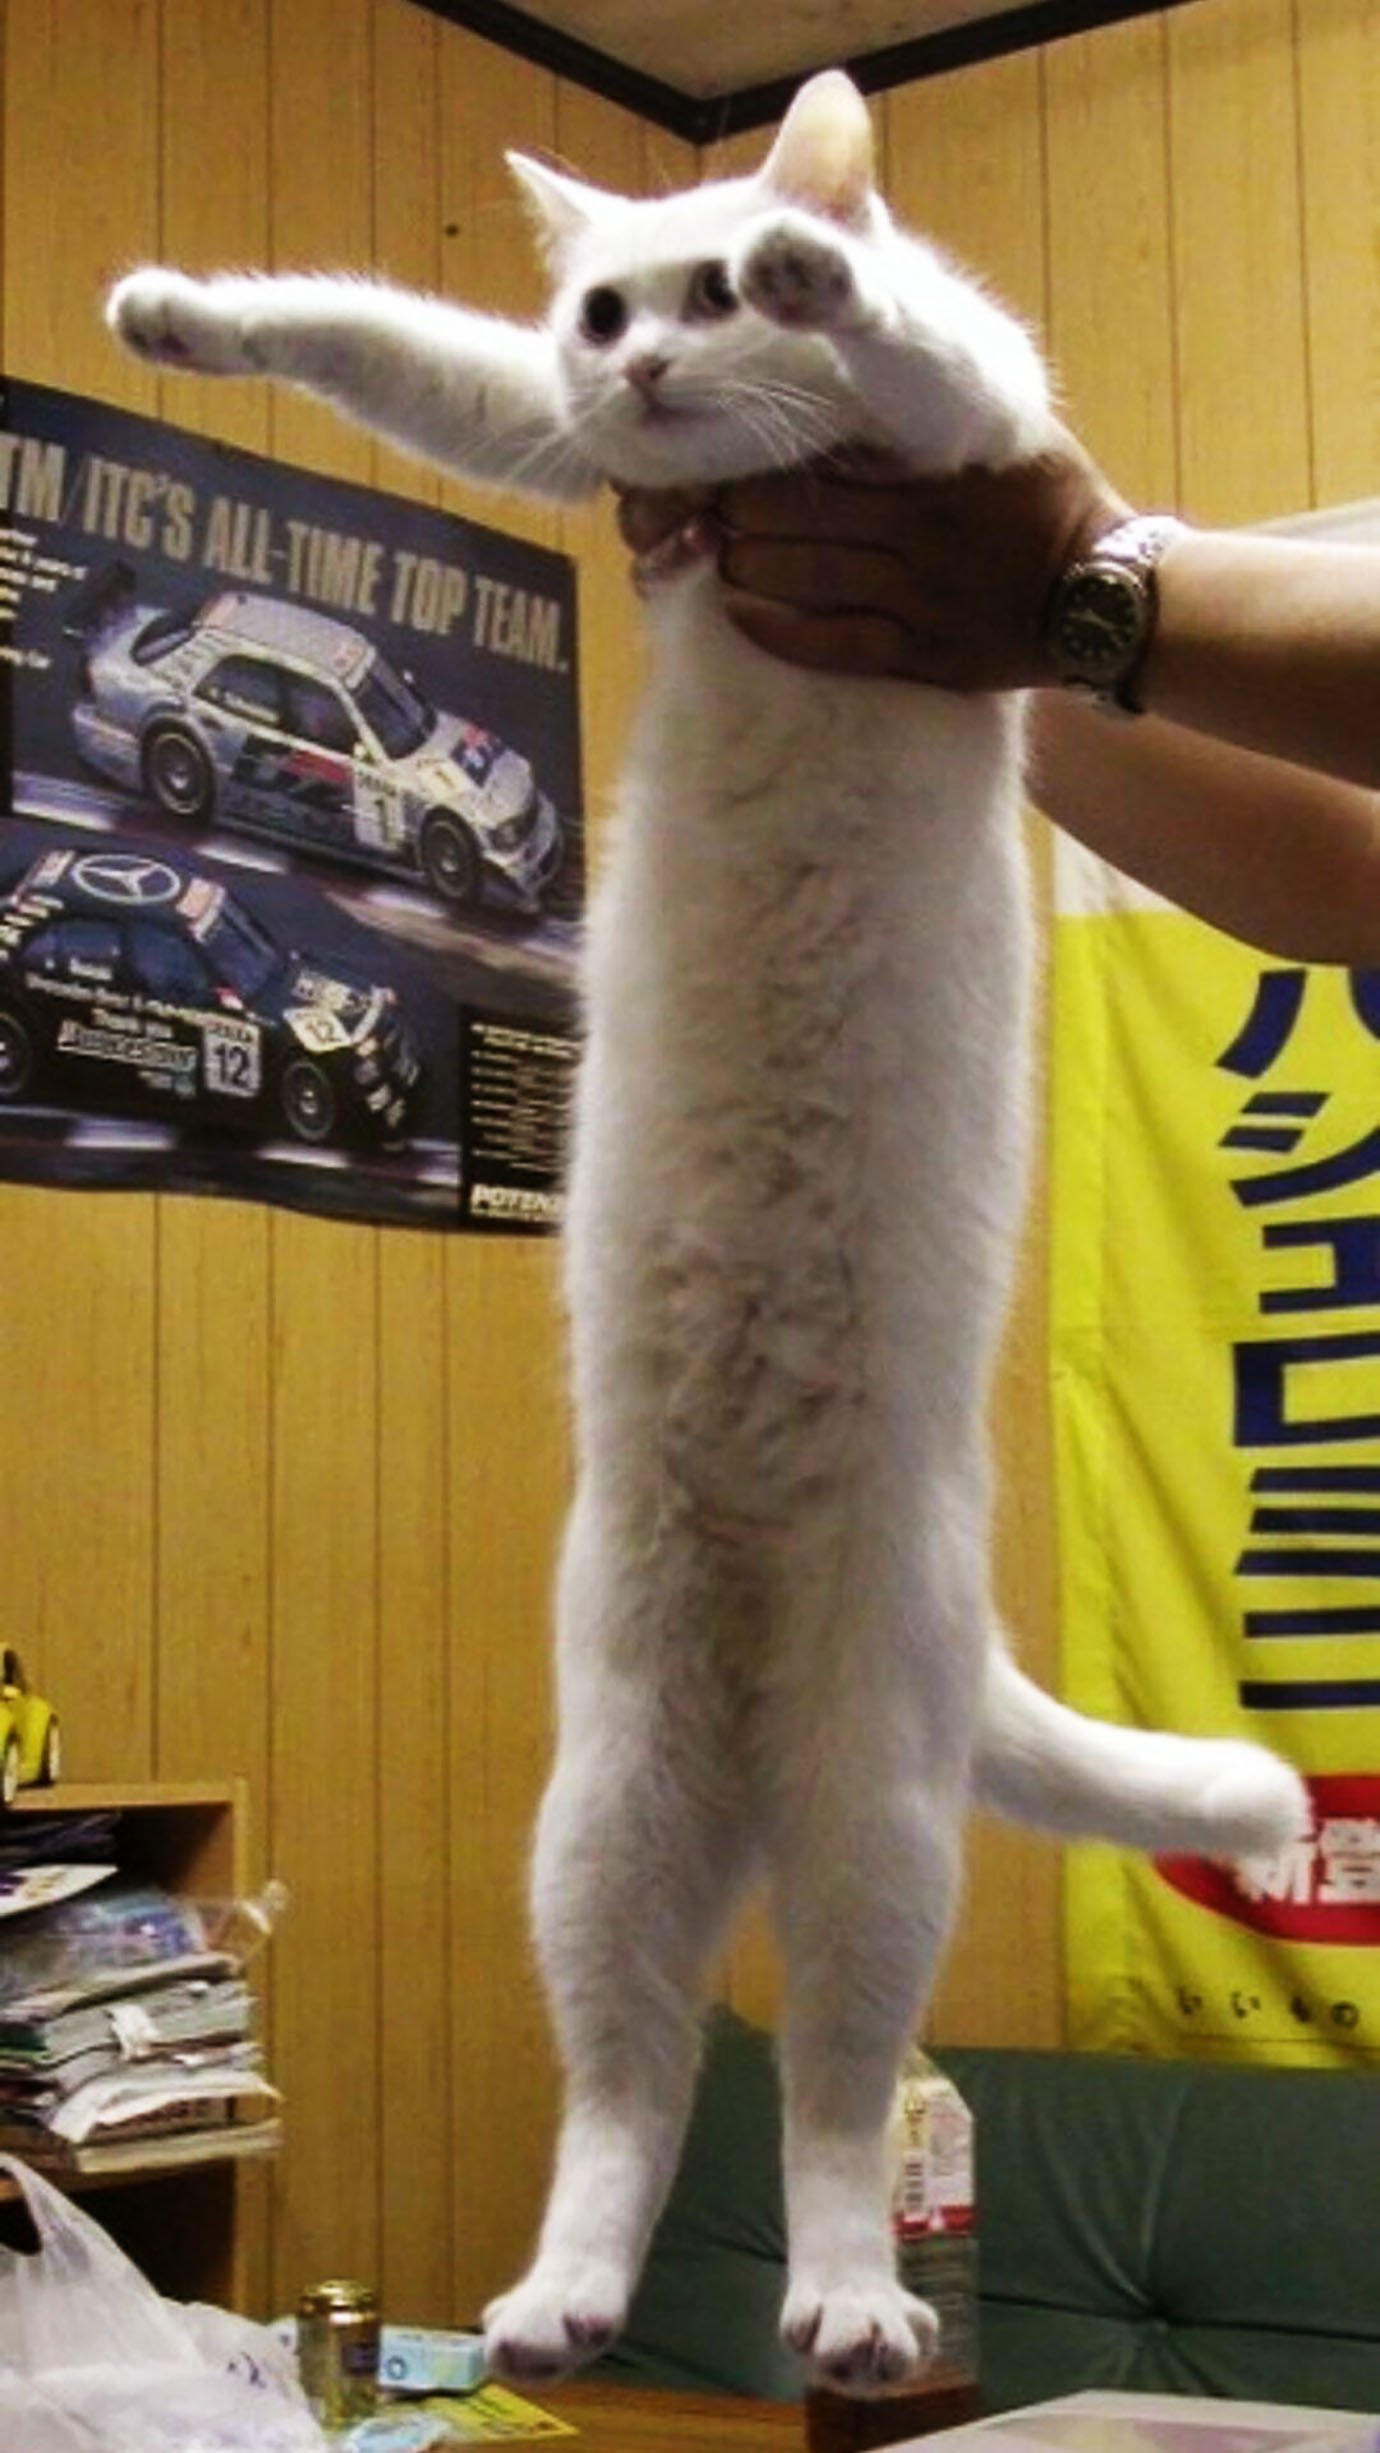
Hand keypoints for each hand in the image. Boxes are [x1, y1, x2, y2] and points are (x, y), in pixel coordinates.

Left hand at [614, 429, 1133, 691]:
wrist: (1107, 596)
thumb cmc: (1054, 497)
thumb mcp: (1009, 428)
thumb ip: (941, 403)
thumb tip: (882, 338)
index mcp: (934, 482)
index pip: (824, 468)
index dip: (762, 466)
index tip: (724, 453)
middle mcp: (919, 544)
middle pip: (800, 526)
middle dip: (740, 515)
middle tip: (703, 504)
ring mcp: (918, 605)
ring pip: (806, 583)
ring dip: (746, 567)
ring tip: (716, 550)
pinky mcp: (921, 656)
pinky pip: (833, 645)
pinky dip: (778, 628)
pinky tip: (739, 610)